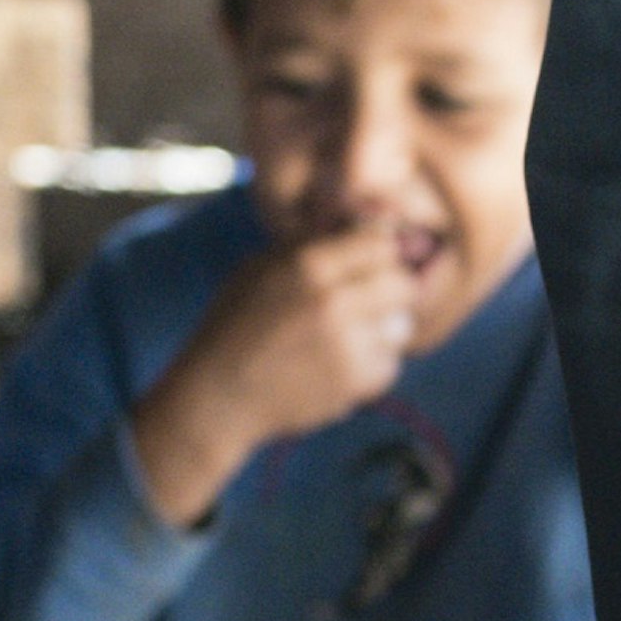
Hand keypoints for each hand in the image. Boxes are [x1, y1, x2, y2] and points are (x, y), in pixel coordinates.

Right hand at [128, 225, 421, 529]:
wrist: (219, 396)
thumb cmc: (236, 325)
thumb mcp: (260, 268)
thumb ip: (310, 245)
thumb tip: (365, 225)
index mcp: (308, 264)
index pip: (381, 243)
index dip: (379, 253)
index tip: (370, 265)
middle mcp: (332, 300)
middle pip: (402, 283)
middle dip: (389, 290)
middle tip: (368, 302)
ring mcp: (347, 344)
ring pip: (401, 326)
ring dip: (383, 330)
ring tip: (349, 336)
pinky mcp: (354, 382)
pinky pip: (390, 364)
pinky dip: (372, 366)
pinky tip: (339, 364)